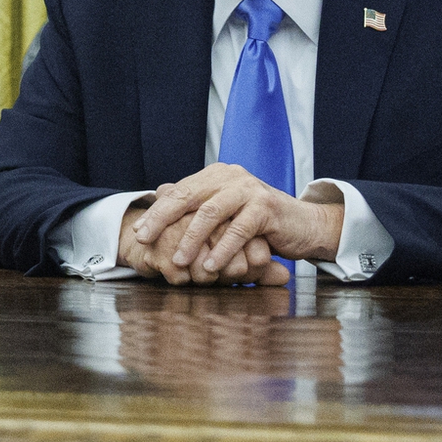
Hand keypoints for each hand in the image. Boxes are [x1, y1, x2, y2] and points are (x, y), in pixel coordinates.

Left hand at [131, 164, 345, 278]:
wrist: (304, 225)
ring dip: (191, 239)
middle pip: (188, 196)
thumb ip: (196, 202)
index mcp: (216, 175)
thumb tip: (157, 191)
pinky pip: (239, 230)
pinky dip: (223, 249)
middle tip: (144, 239)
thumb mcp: (224, 212)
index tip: (138, 232)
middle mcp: (230, 176)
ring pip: (211, 213)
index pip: (179, 190)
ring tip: (178, 261)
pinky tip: (211, 266)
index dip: (156, 211)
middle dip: (162, 219)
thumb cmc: (258, 222)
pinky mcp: (266, 207)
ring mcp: (249, 190)